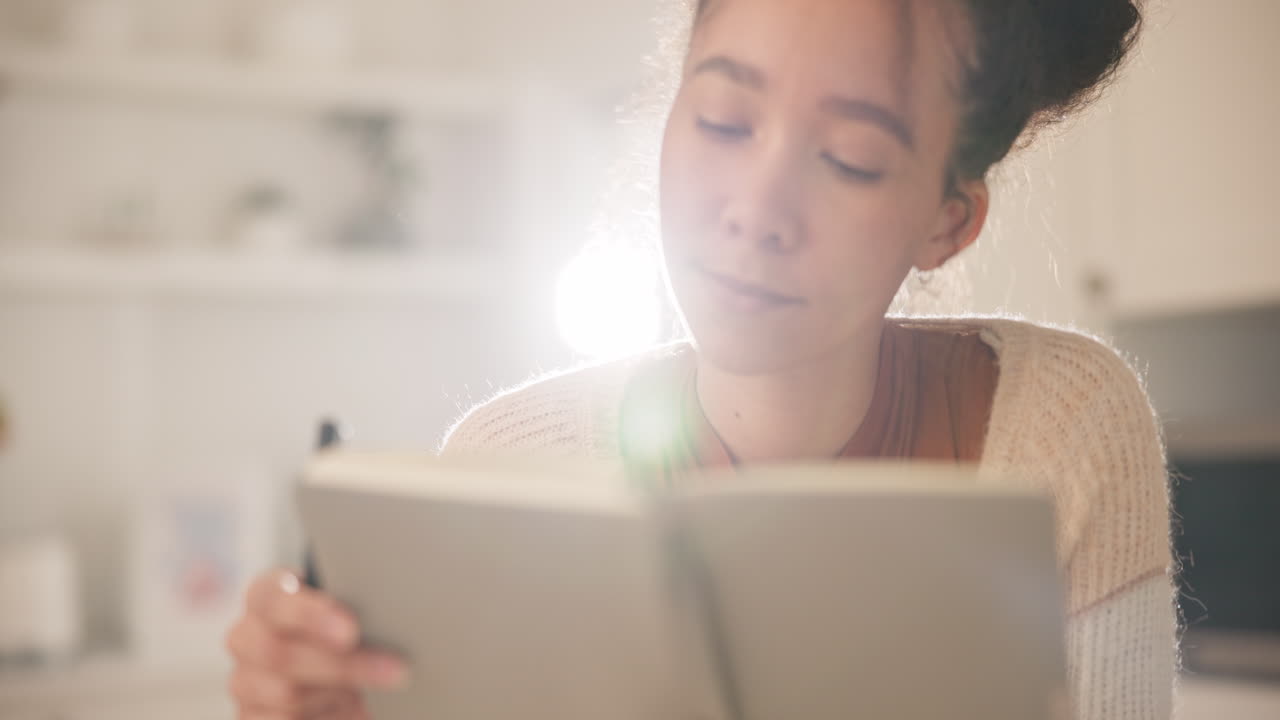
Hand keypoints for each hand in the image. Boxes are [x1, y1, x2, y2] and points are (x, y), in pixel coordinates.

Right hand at [225, 568, 407, 718]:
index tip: (351, 631)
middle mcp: (246, 638)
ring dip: (340, 693)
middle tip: (394, 668)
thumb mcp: (347, 608)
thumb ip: (351, 604)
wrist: (332, 668)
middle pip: (280, 653)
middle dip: (341, 664)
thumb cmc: (343, 628)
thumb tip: (389, 612)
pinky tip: (354, 710)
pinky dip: (328, 716)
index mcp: (264, 597)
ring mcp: (244, 682)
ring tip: (380, 687)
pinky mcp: (252, 716)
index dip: (309, 615)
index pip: (272, 599)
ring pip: (287, 693)